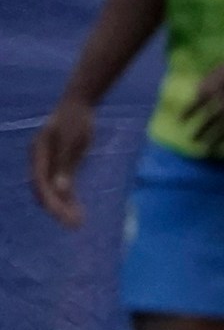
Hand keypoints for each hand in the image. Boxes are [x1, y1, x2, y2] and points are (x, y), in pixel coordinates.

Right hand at [29, 99, 96, 227]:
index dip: (52, 202)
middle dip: (57, 209)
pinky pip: (62, 185)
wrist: (80, 104)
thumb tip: (60, 189)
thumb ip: (65, 165)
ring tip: (77, 222)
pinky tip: (77, 209)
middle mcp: (40, 162)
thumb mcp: (71, 141)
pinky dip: (69, 198)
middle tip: (74, 225)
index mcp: (38, 155)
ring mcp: (49, 164)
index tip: (63, 217)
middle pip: (44, 191)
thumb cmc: (75, 120)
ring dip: (63, 207)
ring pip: (53, 190)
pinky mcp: (61, 164)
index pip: (41, 185)